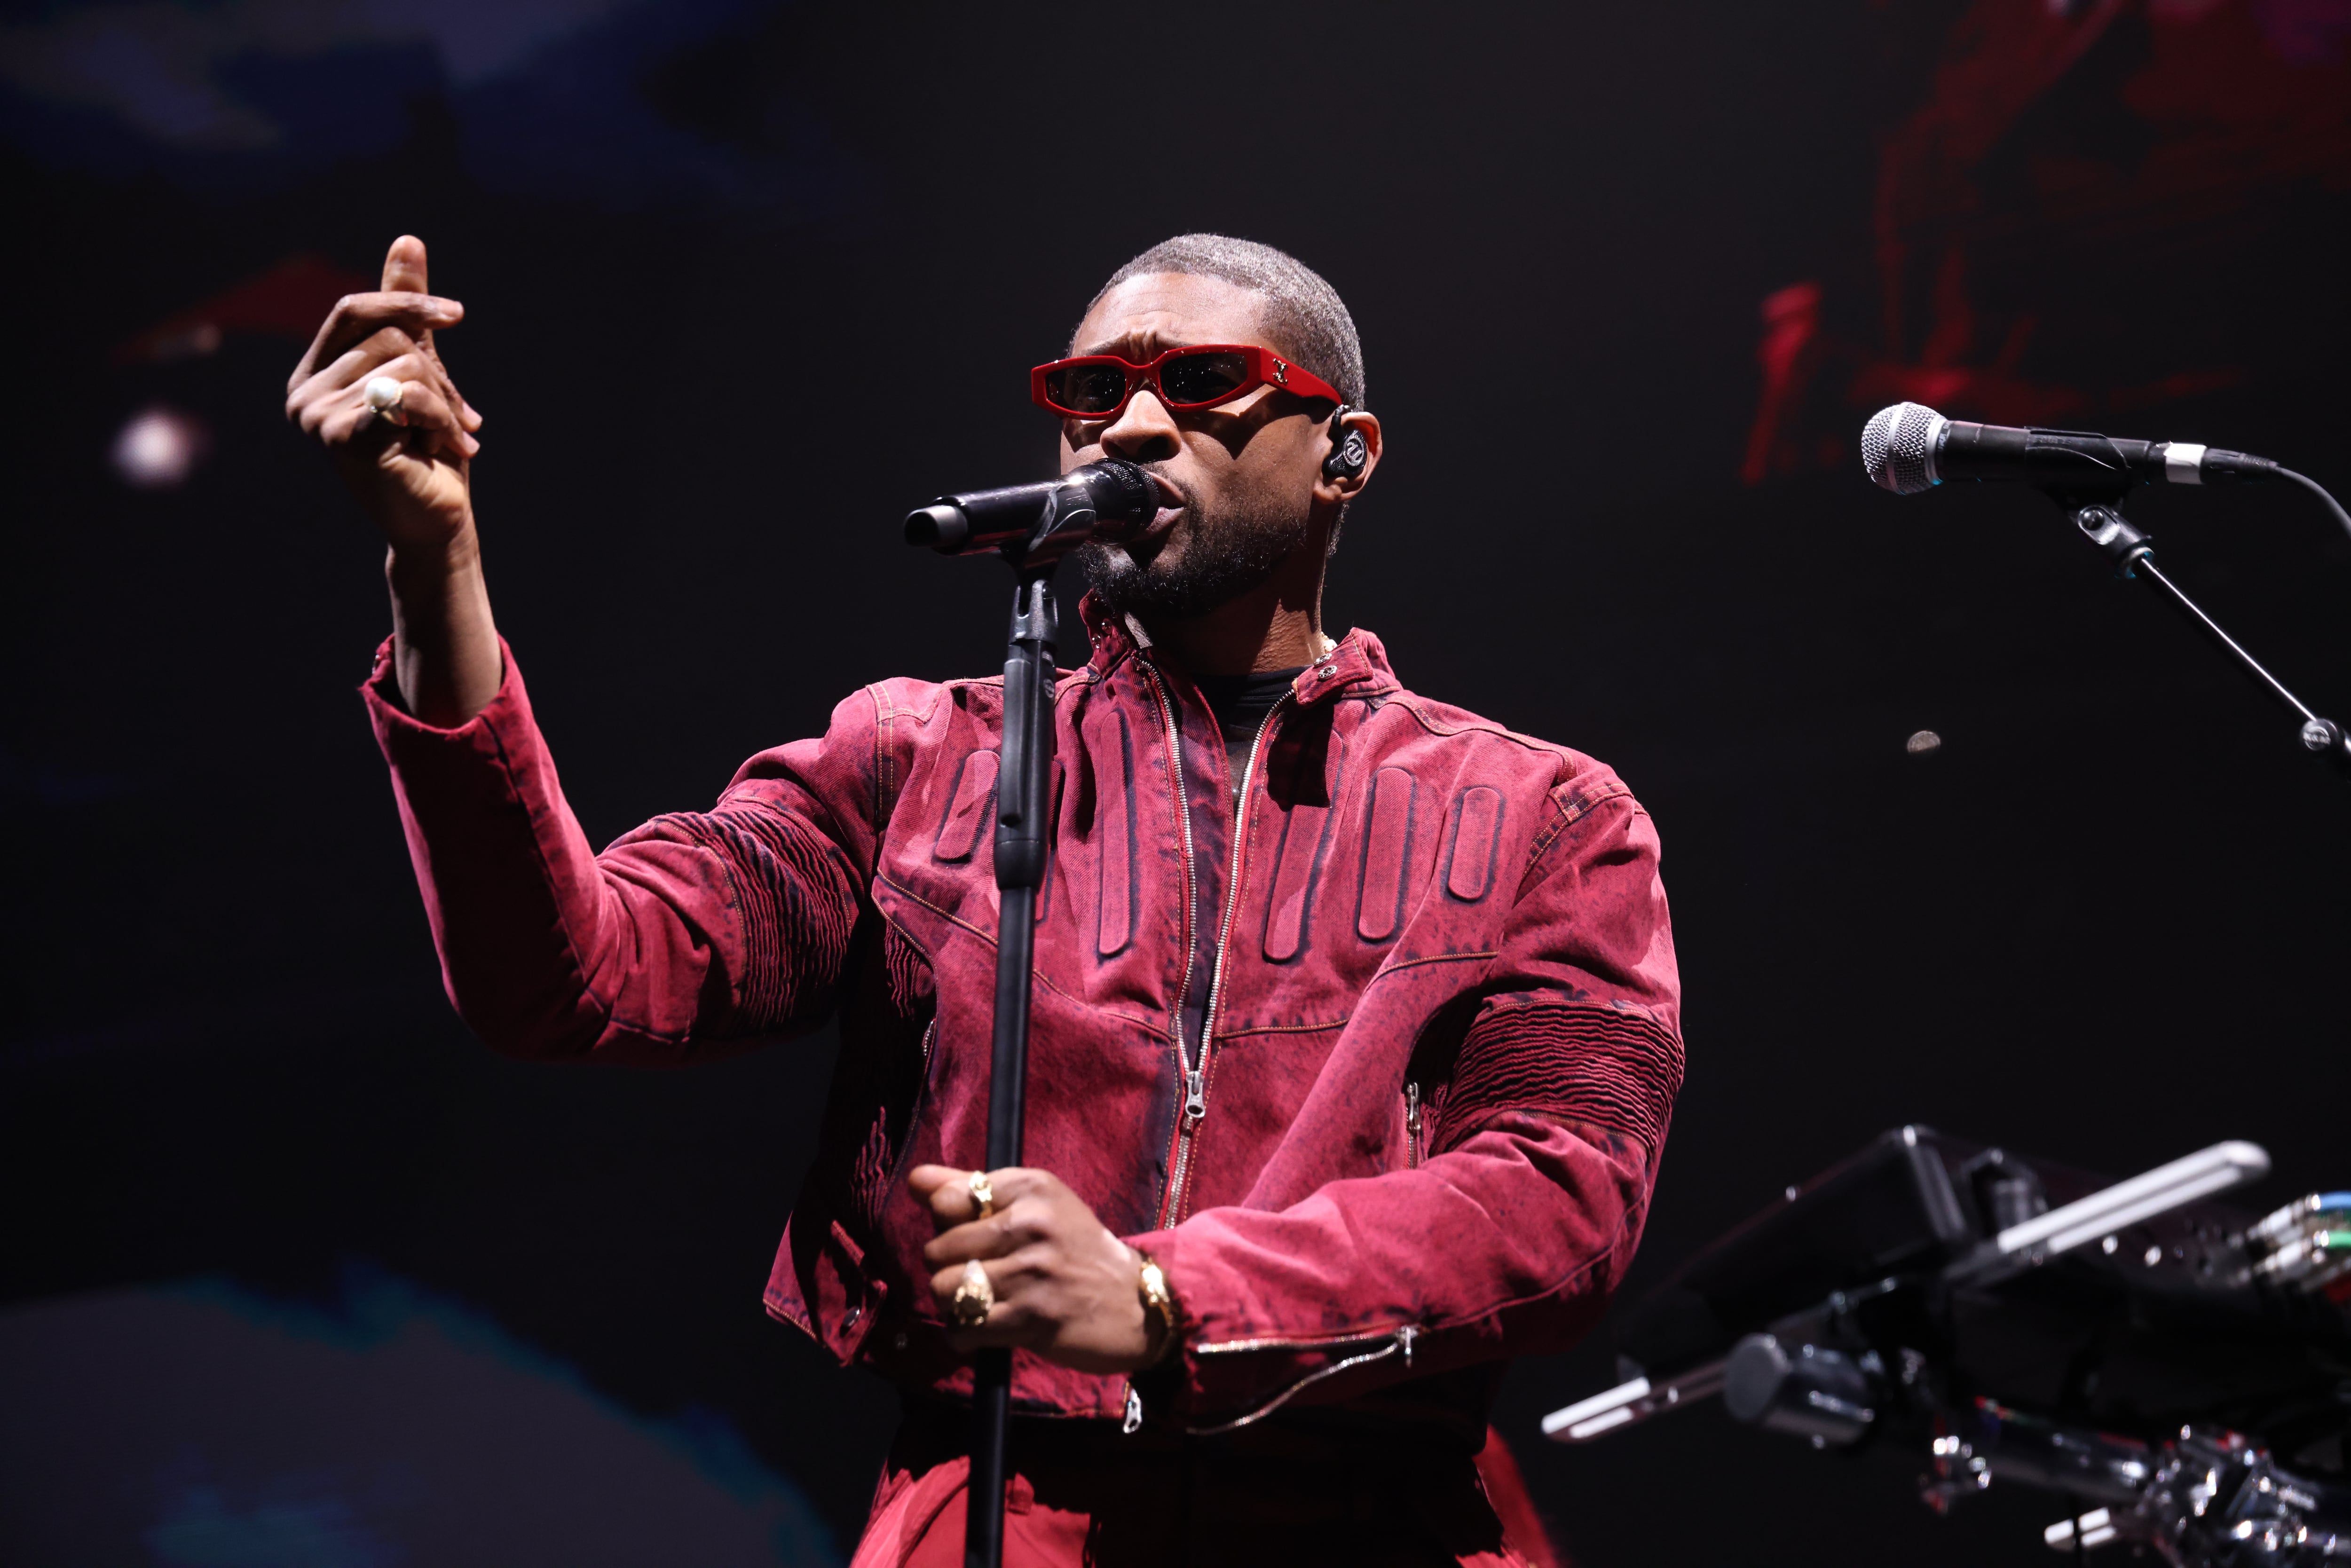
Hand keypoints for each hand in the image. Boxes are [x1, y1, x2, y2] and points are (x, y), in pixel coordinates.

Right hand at [285, 235, 482, 556]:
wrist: (435, 520)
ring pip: (405, 363)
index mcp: (314, 373)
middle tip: (456, 417)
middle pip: (388, 336)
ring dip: (445, 402)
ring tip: (447, 438)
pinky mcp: (342, 437)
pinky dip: (439, 417)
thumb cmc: (427, 449)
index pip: (352, 309)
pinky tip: (441, 449)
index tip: (456, 314)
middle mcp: (303, 393)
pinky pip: (407, 394)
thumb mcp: (420, 369)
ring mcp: (316, 416)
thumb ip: (405, 310)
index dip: (406, 302)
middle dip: (438, 373)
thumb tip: (408, 239)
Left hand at [910, 1165, 1166, 1374]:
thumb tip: (914, 1180)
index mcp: (1030, 1186)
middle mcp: (1031, 1223)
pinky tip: (985, 1330)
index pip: (945, 1201)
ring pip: (945, 1289)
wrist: (1136, 1303)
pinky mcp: (1032, 1318)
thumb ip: (971, 1188)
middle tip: (979, 1277)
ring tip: (981, 1303)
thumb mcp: (1036, 1203)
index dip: (947, 1225)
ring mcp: (1032, 1272)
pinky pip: (963, 1328)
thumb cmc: (1076, 1250)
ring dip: (954, 1304)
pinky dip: (964, 1335)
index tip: (973, 1238)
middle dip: (948, 1269)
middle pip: (937, 1249)